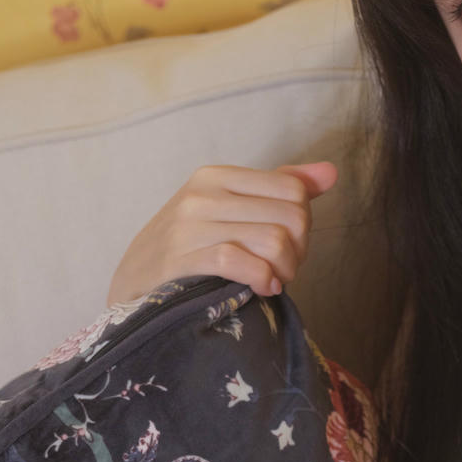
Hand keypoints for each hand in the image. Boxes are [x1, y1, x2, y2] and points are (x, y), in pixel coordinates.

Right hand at [105, 159, 337, 308]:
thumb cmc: (187, 249)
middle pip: (291, 217)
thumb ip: (279, 190)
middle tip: (281, 269)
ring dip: (284, 271)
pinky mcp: (182, 259)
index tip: (288, 245)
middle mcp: (203, 194)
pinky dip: (262, 279)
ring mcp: (190, 226)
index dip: (303, 223)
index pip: (293, 188)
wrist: (131, 285)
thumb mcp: (229, 210)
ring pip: (274, 240)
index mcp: (217, 175)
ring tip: (271, 281)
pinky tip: (261, 289)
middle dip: (298, 252)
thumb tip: (331, 172)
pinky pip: (240, 261)